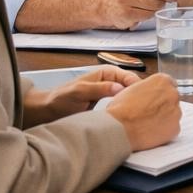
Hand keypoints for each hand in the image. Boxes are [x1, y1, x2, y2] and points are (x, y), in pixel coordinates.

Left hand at [22, 66, 141, 126]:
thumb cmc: (61, 98)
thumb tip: (120, 89)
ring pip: (129, 97)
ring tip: (139, 115)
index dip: (138, 87)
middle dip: (138, 96)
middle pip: (132, 87)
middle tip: (143, 110)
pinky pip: (122, 106)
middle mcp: (111, 81)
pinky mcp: (108, 105)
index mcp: (107, 72)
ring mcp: (110, 93)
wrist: (49, 111)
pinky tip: (129, 119)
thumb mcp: (79, 91)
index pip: (130, 77)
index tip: (143, 99)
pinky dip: (127, 111)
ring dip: (133, 104)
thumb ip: (99, 89)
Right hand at [104, 73, 181, 150]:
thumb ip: (145, 88)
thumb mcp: (131, 88)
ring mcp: (176, 111)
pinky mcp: (175, 127)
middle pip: (171, 99)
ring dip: (164, 118)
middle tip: (149, 113)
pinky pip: (172, 128)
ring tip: (148, 124)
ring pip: (173, 114)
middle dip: (163, 105)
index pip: (168, 83)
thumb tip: (148, 93)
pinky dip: (164, 131)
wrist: (119, 129)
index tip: (155, 99)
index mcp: (162, 80)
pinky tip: (151, 132)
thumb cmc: (121, 109)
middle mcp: (173, 94)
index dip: (160, 92)